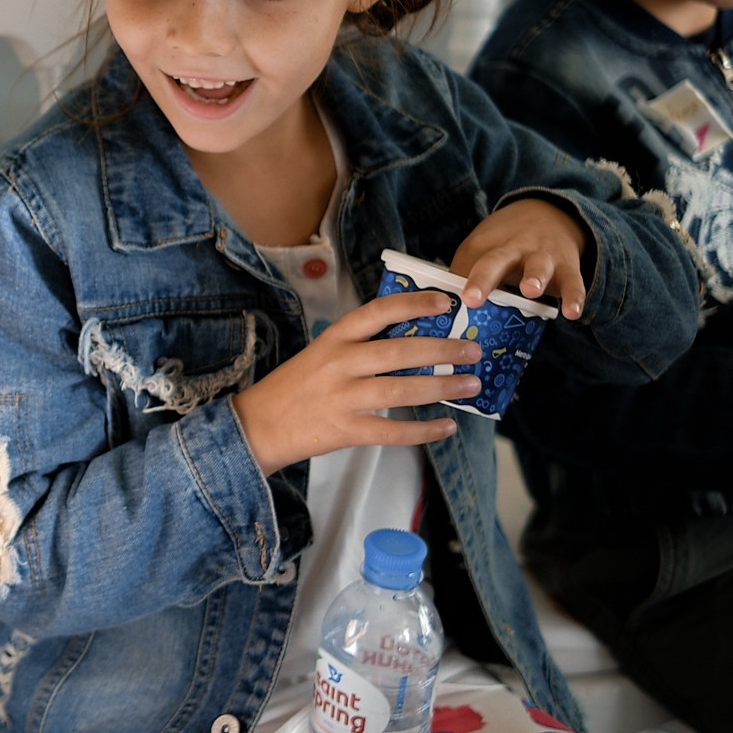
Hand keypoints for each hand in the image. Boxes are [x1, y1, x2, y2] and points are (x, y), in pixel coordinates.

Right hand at [230, 291, 483, 474]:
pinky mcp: (345, 430)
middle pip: (398, 352)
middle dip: (442, 350)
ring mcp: (341, 398)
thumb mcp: (322, 353)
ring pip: (400, 391)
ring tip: (471, 385)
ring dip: (441, 388)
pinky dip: (423, 431)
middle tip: (473, 350)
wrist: (259, 423)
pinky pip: (392, 432)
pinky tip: (446, 428)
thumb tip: (417, 342)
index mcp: (334, 338)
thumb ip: (361, 346)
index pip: (377, 312)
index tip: (445, 301)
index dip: (413, 304)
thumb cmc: (297, 385)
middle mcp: (339, 364)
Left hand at [448, 199, 587, 318]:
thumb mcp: (481, 250)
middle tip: (471, 298)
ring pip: (538, 266)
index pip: (464, 266)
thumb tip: (444, 311)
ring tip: (530, 291)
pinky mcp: (567, 266)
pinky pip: (572, 282)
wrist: (550, 213)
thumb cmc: (505, 244)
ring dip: (534, 277)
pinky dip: (574, 297)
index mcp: (484, 248)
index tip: (440, 304)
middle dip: (482, 279)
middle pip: (494, 262)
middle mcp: (511, 249)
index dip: (451, 283)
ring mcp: (541, 256)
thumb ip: (465, 276)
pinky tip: (573, 313)